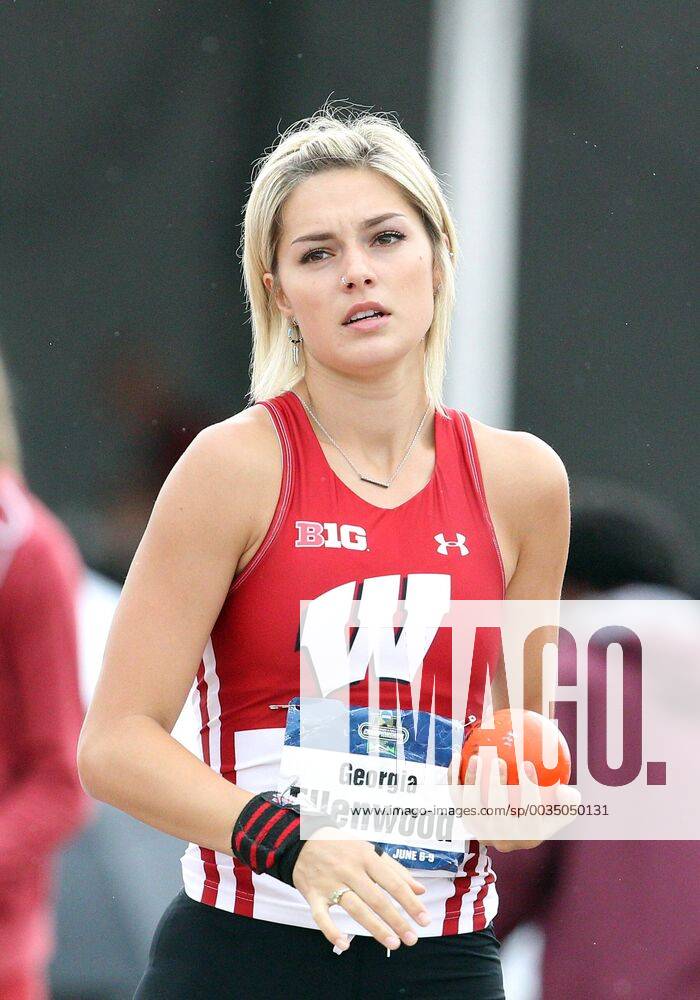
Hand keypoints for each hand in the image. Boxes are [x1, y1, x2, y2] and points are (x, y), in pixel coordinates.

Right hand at [292, 830, 429, 951]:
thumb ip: (395, 870)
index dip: (410, 902)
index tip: (424, 919)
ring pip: (355, 908)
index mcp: (365, 857)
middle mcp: (349, 870)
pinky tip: (345, 944)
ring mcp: (330, 883)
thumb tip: (419, 889)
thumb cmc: (340, 846)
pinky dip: (331, 931)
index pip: (393, 882)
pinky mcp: (313, 895)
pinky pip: (322, 916)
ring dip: (375, 928)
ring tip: (392, 943)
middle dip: (396, 920)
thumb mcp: (368, 850)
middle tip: (411, 938)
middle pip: (376, 898)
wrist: (301, 840)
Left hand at [449, 751, 581, 851]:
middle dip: (495, 788)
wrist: (513, 817)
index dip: (529, 792)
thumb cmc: (543, 803)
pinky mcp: (464, 820)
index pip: (530, 817)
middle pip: (496, 816)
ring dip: (471, 782)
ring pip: (472, 809)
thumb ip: (568, 800)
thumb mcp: (562, 805)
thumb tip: (564, 791)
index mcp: (530, 837)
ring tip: (475, 757)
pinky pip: (456, 799)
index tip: (528, 763)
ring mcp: (481, 831)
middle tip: (498, 760)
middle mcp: (503, 840)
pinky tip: (457, 755)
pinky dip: (454, 779)